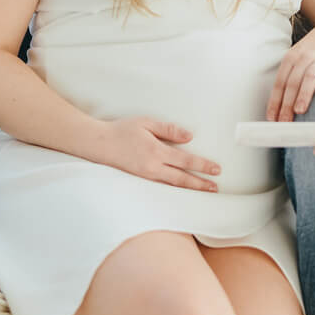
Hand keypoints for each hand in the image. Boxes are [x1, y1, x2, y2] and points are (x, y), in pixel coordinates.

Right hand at [94, 118, 220, 189]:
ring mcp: (146, 176)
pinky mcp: (141, 180)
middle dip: (200, 183)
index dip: (202, 165)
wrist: (99, 144)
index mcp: (156, 151)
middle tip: (215, 188)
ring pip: (173, 186)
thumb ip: (169, 129)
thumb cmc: (122, 130)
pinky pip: (162, 187)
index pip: (185, 161)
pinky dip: (175, 190)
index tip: (216, 169)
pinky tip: (182, 190)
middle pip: (182, 179)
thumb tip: (189, 137)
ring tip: (204, 191)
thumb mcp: (146, 122)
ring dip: (190, 189)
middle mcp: (153, 167)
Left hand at [266, 21, 314, 120]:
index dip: (275, 101)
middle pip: (293, 82)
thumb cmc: (311, 52)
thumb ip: (288, 79)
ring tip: (299, 110)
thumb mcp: (295, 59)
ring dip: (303, 94)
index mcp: (290, 59)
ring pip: (310, 77)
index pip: (279, 83)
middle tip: (284, 121)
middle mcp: (304, 58)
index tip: (272, 118)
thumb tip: (277, 107)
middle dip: (287, 103)